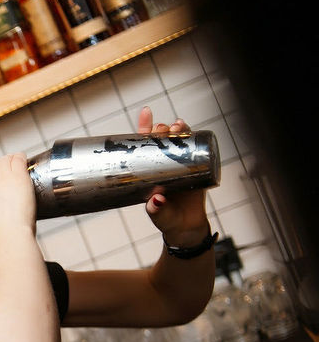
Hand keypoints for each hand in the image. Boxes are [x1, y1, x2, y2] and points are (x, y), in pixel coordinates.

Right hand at [0, 153, 36, 245]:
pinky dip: (21, 157)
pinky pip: (18, 159)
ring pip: (5, 159)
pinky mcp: (18, 177)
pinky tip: (24, 160)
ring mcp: (3, 178)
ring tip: (17, 162)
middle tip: (10, 168)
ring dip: (11, 159)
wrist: (9, 236)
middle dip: (0, 164)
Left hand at [136, 107, 209, 244]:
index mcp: (147, 171)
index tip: (146, 113)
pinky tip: (192, 130)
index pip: (143, 146)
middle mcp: (163, 164)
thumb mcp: (159, 215)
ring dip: (179, 129)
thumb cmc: (168, 220)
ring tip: (178, 126)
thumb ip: (157, 210)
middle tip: (163, 128)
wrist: (186, 228)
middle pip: (161, 139)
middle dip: (162, 128)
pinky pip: (196, 149)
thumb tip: (157, 200)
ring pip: (179, 140)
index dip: (143, 128)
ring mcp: (180, 164)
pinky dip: (194, 138)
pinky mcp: (197, 168)